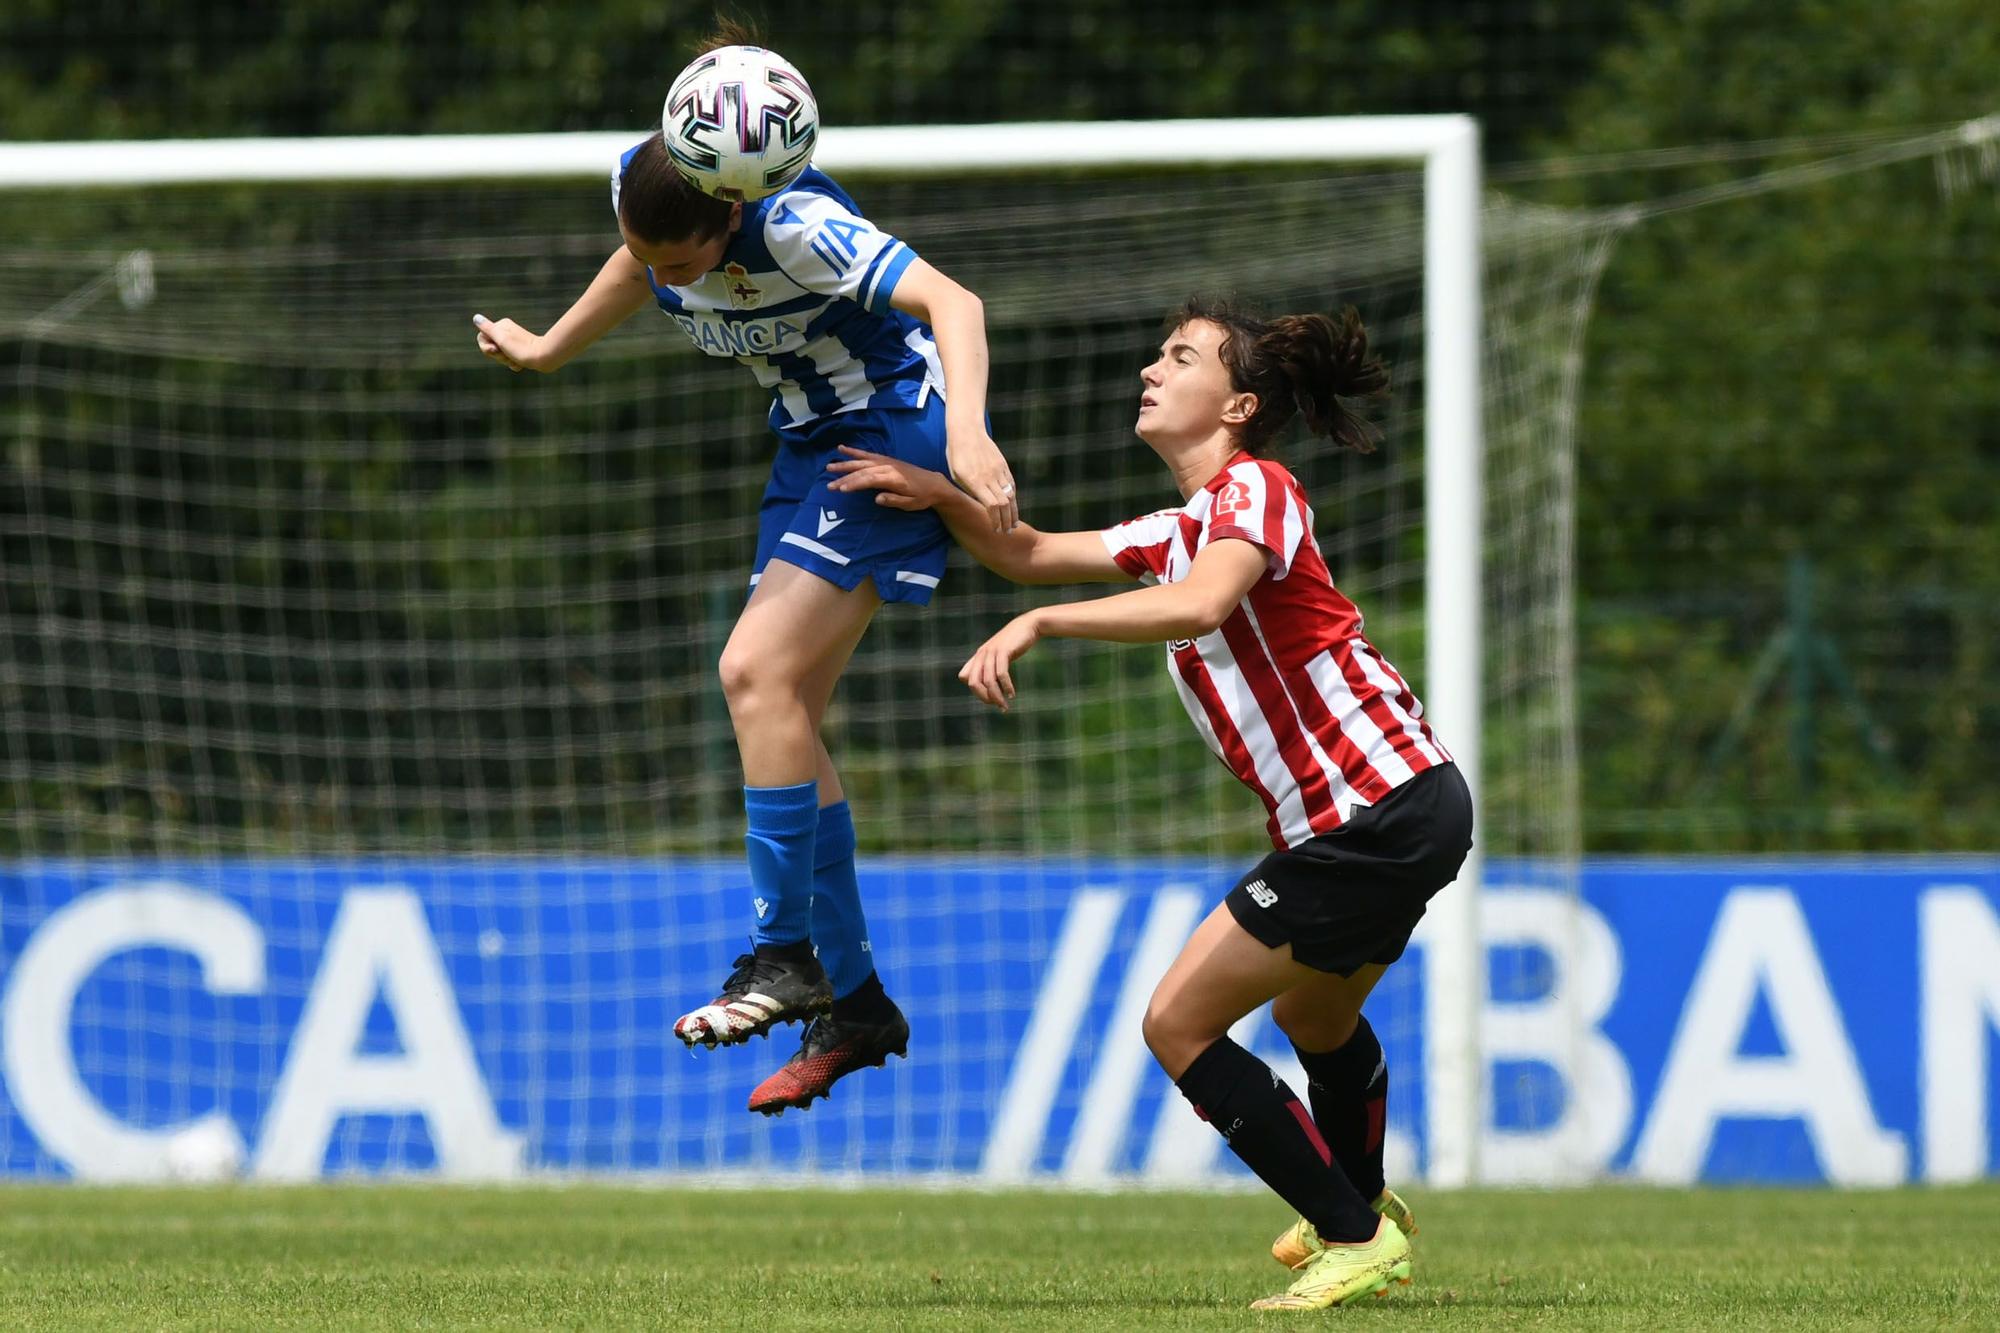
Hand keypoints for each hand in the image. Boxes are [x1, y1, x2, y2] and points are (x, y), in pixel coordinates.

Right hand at [473, 313, 545, 371]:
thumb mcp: (501, 339)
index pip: (482, 338)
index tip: (496, 349)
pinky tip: (520, 364)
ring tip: (516, 359)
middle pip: (491, 347)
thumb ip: (487, 329)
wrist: (543, 358)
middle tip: (508, 355)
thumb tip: (476, 317)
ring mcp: (514, 341)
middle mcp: (507, 331)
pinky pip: (510, 359)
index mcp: (501, 325)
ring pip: (500, 355)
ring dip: (506, 361)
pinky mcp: (521, 350)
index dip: (486, 347)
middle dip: (497, 356)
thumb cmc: (521, 349)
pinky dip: (513, 364)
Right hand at [826, 446, 950, 509]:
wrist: (934, 484)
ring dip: (845, 464)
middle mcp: (887, 467)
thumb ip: (894, 500)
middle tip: (830, 485)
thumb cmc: (922, 497)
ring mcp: (886, 461)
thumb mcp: (911, 504)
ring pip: (862, 461)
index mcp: (893, 478)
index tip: (842, 489)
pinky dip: (854, 451)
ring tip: (829, 466)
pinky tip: (843, 449)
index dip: (855, 484)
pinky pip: (867, 454)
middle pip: (862, 471)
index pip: (869, 480)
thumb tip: (877, 498)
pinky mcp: (885, 459)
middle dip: (844, 477)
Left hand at [944, 425, 1017, 532]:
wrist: (967, 431)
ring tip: (1013, 523)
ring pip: (1010, 495)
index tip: (995, 530)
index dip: (995, 520)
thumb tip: (977, 507)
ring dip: (1013, 512)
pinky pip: (1011, 485)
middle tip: (1007, 532)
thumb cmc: (956, 454)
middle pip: (1004, 504)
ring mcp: (998, 471)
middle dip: (1007, 521)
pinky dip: (1013, 497)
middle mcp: (989, 477)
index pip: (991, 506)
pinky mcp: (1003, 465)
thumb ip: (968, 491)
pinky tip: (1013, 506)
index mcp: (975, 481)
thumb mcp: (956, 475)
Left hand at [959, 613, 1040, 711]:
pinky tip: (1011, 694)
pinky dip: (1006, 687)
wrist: (1028, 625)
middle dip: (984, 697)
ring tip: (1005, 706)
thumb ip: (990, 666)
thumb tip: (988, 685)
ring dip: (996, 697)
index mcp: (978, 656)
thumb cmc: (1014, 643)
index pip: (964, 677)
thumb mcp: (998, 654)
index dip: (974, 689)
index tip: (989, 697)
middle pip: (973, 682)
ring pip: (988, 681)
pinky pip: (1001, 673)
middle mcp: (981, 654)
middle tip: (997, 706)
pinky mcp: (1003, 651)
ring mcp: (992, 652)